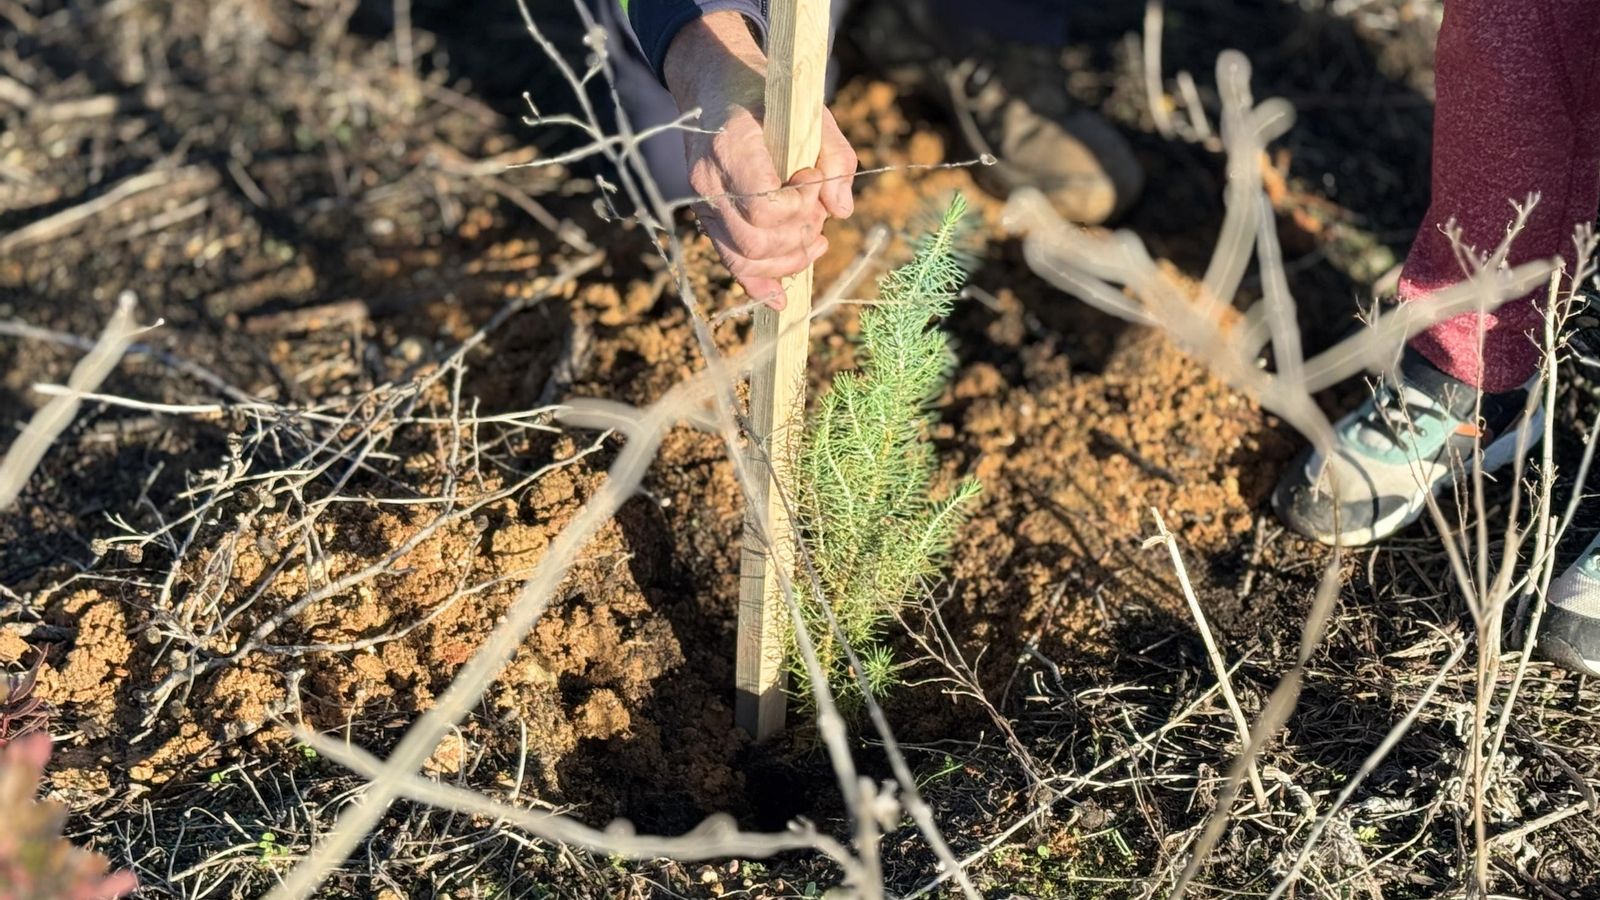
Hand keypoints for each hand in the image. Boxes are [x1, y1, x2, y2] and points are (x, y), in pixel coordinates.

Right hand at [664, 12, 856, 308]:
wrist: (715, 83)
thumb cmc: (770, 97)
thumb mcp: (813, 114)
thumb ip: (836, 160)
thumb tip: (840, 211)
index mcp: (732, 146)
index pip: (765, 206)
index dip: (799, 206)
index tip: (811, 180)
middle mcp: (709, 179)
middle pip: (756, 240)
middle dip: (797, 236)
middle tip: (816, 212)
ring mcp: (703, 202)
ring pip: (744, 257)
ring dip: (788, 259)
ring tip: (815, 239)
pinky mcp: (706, 217)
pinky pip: (729, 261)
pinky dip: (757, 282)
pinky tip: (780, 297)